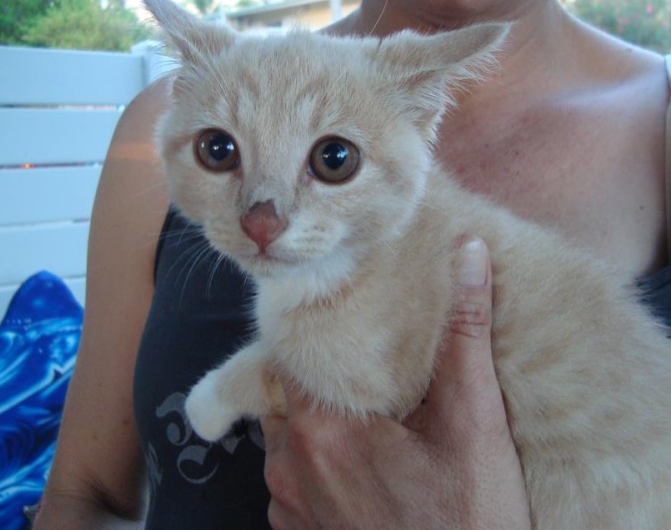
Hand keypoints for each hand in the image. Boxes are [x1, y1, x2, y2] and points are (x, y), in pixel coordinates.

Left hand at [260, 237, 530, 529]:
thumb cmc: (469, 519)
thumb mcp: (474, 423)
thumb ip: (463, 335)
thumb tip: (467, 254)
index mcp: (319, 429)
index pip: (286, 354)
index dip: (310, 333)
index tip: (335, 320)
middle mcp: (287, 467)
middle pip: (284, 394)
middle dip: (317, 377)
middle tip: (360, 367)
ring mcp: (288, 508)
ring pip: (285, 437)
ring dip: (315, 422)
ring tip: (363, 414)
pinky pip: (290, 481)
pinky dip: (314, 464)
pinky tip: (358, 466)